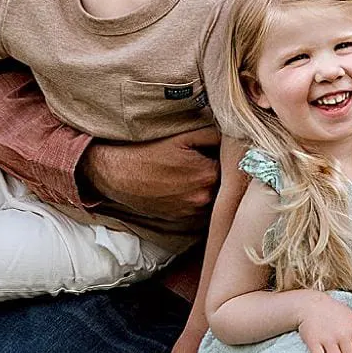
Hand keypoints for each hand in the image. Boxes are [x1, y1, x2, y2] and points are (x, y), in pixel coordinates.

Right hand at [80, 126, 220, 223]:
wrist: (116, 173)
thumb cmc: (147, 151)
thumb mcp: (182, 136)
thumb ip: (214, 135)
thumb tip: (235, 136)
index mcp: (208, 175)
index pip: (233, 167)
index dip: (227, 158)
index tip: (217, 151)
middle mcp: (203, 197)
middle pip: (224, 184)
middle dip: (219, 172)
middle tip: (204, 159)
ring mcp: (191, 211)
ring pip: (212, 196)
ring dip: (209, 186)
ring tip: (190, 172)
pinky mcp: (180, 217)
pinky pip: (198, 207)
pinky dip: (196, 196)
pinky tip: (182, 184)